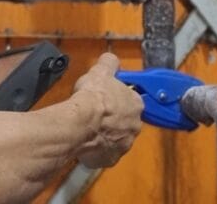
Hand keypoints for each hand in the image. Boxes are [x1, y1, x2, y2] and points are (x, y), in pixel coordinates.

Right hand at [72, 53, 143, 167]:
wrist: (80, 123)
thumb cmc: (93, 96)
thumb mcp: (100, 71)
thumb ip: (109, 63)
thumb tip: (110, 58)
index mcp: (136, 104)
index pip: (131, 101)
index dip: (118, 99)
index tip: (106, 99)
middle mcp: (135, 126)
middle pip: (125, 122)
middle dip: (113, 119)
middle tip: (96, 114)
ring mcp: (124, 145)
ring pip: (116, 139)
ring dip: (105, 135)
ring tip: (88, 129)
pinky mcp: (111, 159)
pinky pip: (105, 154)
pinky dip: (97, 150)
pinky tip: (86, 142)